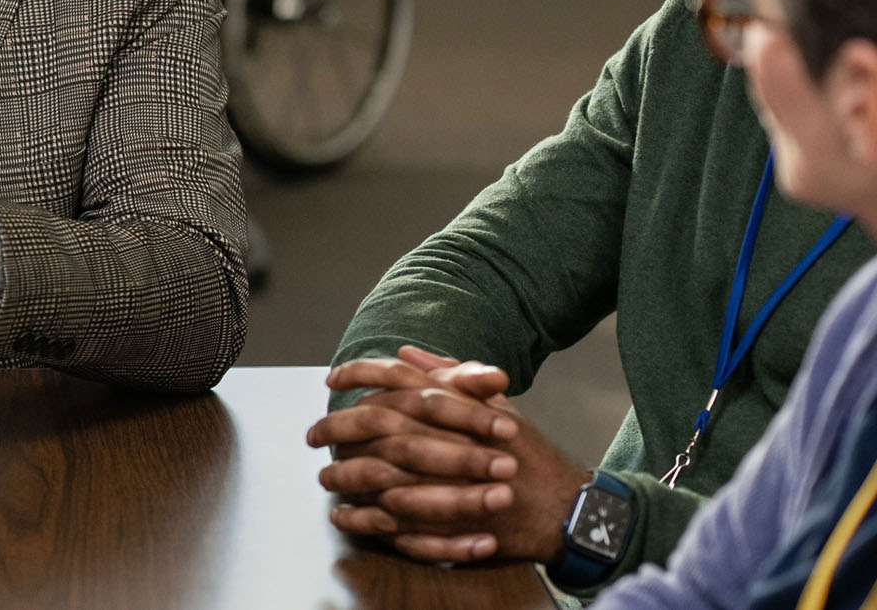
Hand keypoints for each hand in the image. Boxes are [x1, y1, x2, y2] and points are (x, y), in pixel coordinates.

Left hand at [309, 348, 583, 562]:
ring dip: (345, 475)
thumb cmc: (527, 453)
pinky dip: (362, 518)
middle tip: (313, 435)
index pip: (400, 379)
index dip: (360, 372)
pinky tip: (344, 515)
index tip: (329, 377)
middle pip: (377, 425)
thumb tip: (406, 354)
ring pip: (378, 473)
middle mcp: (450, 438)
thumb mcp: (495, 407)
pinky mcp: (446, 522)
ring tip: (325, 478)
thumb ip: (451, 377)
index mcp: (460, 406)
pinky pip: (391, 520)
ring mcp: (448, 480)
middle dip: (337, 427)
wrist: (563, 507)